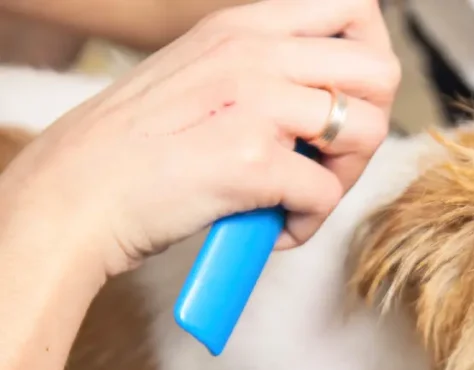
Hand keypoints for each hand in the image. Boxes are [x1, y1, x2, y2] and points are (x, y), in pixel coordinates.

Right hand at [0, 0, 399, 276]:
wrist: (77, 193)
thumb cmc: (138, 147)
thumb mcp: (205, 73)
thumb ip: (267, 69)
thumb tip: (331, 94)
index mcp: (247, 26)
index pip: (356, 10)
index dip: (371, 64)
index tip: (350, 104)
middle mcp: (257, 52)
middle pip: (381, 72)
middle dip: (368, 125)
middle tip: (329, 160)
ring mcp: (257, 103)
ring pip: (368, 132)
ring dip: (344, 179)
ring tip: (300, 198)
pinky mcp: (253, 162)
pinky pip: (326, 196)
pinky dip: (307, 225)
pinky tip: (273, 228)